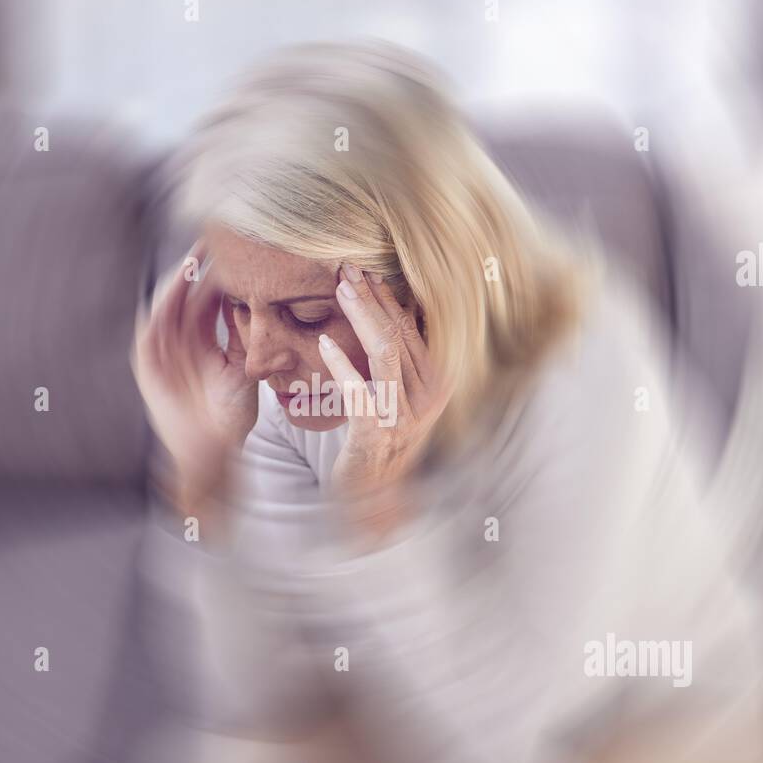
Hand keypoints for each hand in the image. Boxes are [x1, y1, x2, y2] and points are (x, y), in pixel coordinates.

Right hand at [131, 240, 257, 510]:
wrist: (212, 450)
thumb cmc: (230, 414)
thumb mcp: (246, 368)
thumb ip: (251, 339)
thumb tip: (273, 308)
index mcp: (202, 337)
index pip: (208, 295)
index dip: (218, 272)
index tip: (235, 247)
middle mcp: (179, 339)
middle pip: (184, 292)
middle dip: (194, 266)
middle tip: (211, 240)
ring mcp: (161, 350)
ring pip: (166, 305)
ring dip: (176, 282)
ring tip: (192, 261)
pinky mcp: (147, 365)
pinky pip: (149, 331)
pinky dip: (159, 311)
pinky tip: (172, 293)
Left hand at [317, 264, 449, 534]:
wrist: (373, 493)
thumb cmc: (381, 434)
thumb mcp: (398, 393)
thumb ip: (398, 357)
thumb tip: (386, 305)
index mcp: (438, 382)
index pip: (414, 329)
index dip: (389, 297)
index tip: (366, 271)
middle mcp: (429, 396)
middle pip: (400, 334)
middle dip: (372, 297)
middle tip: (346, 269)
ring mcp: (405, 415)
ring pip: (385, 353)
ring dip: (361, 317)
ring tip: (339, 291)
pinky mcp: (378, 432)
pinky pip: (360, 391)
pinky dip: (342, 365)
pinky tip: (324, 344)